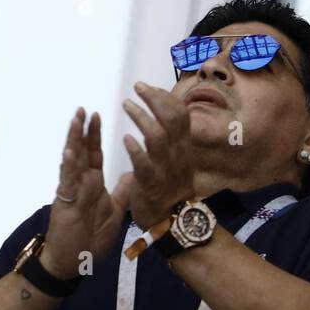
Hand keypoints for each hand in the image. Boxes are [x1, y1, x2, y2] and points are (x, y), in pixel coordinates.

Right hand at [45, 109, 134, 277]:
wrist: (75, 260)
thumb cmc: (91, 237)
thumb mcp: (115, 211)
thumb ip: (122, 191)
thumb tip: (132, 174)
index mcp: (92, 184)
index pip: (94, 154)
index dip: (95, 135)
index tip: (97, 115)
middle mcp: (80, 183)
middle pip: (81, 151)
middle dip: (83, 130)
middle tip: (85, 109)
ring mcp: (72, 191)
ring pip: (72, 161)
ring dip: (74, 140)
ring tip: (76, 120)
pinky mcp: (66, 203)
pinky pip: (68, 183)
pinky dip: (69, 168)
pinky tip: (69, 152)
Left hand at [122, 81, 195, 229]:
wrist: (171, 221)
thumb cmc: (170, 189)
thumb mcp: (177, 161)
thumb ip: (172, 140)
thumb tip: (165, 117)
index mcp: (183, 147)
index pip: (180, 114)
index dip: (165, 97)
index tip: (149, 87)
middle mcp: (177, 154)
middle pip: (171, 119)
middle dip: (154, 99)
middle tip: (137, 87)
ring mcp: (165, 169)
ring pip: (158, 136)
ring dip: (142, 118)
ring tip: (126, 105)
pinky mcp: (151, 184)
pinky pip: (144, 164)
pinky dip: (136, 149)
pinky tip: (125, 138)